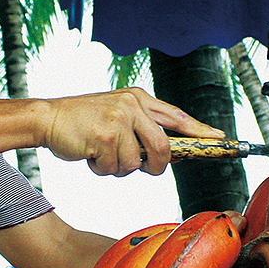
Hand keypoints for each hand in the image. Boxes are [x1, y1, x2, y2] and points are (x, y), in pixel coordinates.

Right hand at [39, 88, 222, 176]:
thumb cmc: (82, 121)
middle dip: (157, 166)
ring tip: (102, 153)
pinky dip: (103, 169)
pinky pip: (116, 167)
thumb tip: (167, 152)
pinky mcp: (106, 134)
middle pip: (163, 147)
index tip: (219, 139)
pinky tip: (91, 154)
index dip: (199, 130)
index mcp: (138, 98)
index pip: (176, 115)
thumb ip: (140, 126)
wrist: (49, 118)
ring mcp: (119, 118)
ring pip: (136, 163)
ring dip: (119, 168)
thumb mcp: (116, 113)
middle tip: (146, 169)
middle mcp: (132, 104)